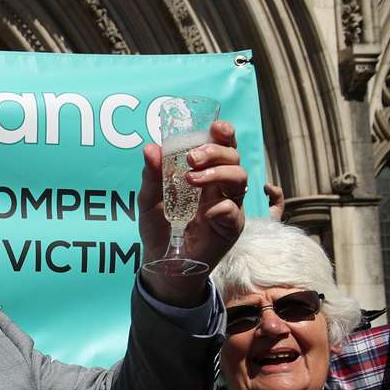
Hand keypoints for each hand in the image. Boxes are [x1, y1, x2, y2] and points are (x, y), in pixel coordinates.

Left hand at [138, 119, 247, 305]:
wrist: (162, 262)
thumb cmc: (158, 228)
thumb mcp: (149, 200)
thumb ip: (152, 176)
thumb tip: (150, 148)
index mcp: (204, 173)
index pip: (221, 147)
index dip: (223, 134)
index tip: (215, 127)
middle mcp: (220, 186)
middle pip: (233, 158)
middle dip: (215, 152)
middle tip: (191, 159)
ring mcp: (228, 205)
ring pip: (240, 178)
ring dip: (218, 173)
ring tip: (192, 180)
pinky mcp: (231, 227)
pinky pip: (234, 210)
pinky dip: (222, 207)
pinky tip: (205, 213)